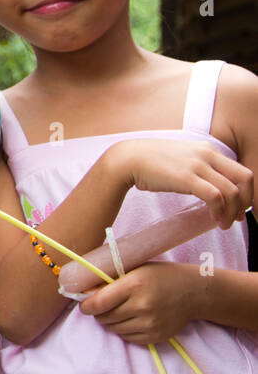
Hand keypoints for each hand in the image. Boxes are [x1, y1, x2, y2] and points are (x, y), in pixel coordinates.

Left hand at [79, 262, 199, 345]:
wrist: (193, 292)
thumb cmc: (159, 276)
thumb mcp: (134, 269)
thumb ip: (109, 280)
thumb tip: (83, 292)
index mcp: (134, 285)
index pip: (98, 302)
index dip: (86, 305)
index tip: (84, 304)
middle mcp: (142, 306)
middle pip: (104, 317)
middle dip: (98, 312)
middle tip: (103, 305)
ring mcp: (150, 323)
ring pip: (114, 329)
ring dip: (110, 321)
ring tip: (119, 310)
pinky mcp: (157, 336)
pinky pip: (128, 338)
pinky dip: (124, 330)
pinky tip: (131, 319)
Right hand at [110, 139, 252, 227]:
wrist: (127, 159)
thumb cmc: (150, 162)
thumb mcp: (181, 158)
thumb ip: (197, 167)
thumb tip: (207, 187)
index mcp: (208, 149)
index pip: (240, 170)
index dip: (245, 192)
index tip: (238, 207)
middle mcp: (207, 154)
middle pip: (245, 178)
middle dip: (246, 200)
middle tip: (237, 216)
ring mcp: (198, 165)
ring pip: (232, 191)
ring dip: (233, 211)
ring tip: (224, 224)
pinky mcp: (187, 178)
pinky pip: (216, 196)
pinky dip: (220, 211)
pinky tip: (214, 219)